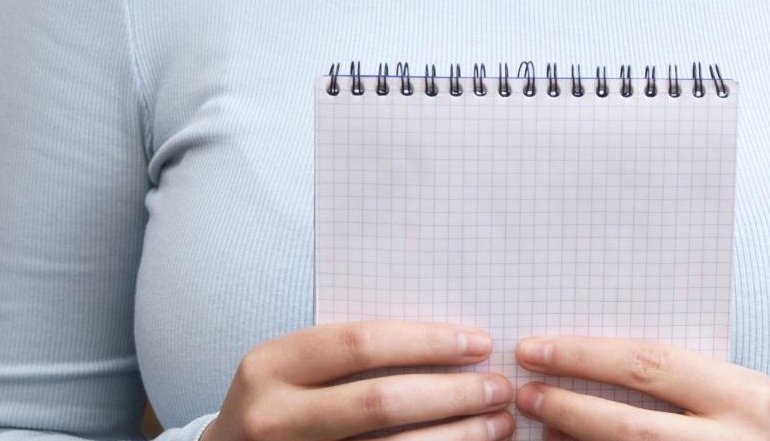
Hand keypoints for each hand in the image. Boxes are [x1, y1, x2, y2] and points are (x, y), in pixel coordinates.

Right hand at [207, 321, 510, 440]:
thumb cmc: (279, 399)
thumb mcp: (295, 366)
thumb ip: (354, 350)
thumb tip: (455, 338)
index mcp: (270, 365)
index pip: (360, 343)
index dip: (426, 342)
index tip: (479, 342)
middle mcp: (273, 416)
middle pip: (381, 401)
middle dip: (452, 393)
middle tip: (498, 387)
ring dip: (457, 435)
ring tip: (498, 423)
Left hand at [514, 338, 769, 440]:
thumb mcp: (743, 387)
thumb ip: (684, 378)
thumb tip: (599, 362)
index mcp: (742, 395)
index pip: (650, 365)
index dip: (585, 356)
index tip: (537, 349)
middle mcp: (730, 440)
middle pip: (629, 427)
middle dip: (568, 408)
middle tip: (524, 392)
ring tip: (537, 428)